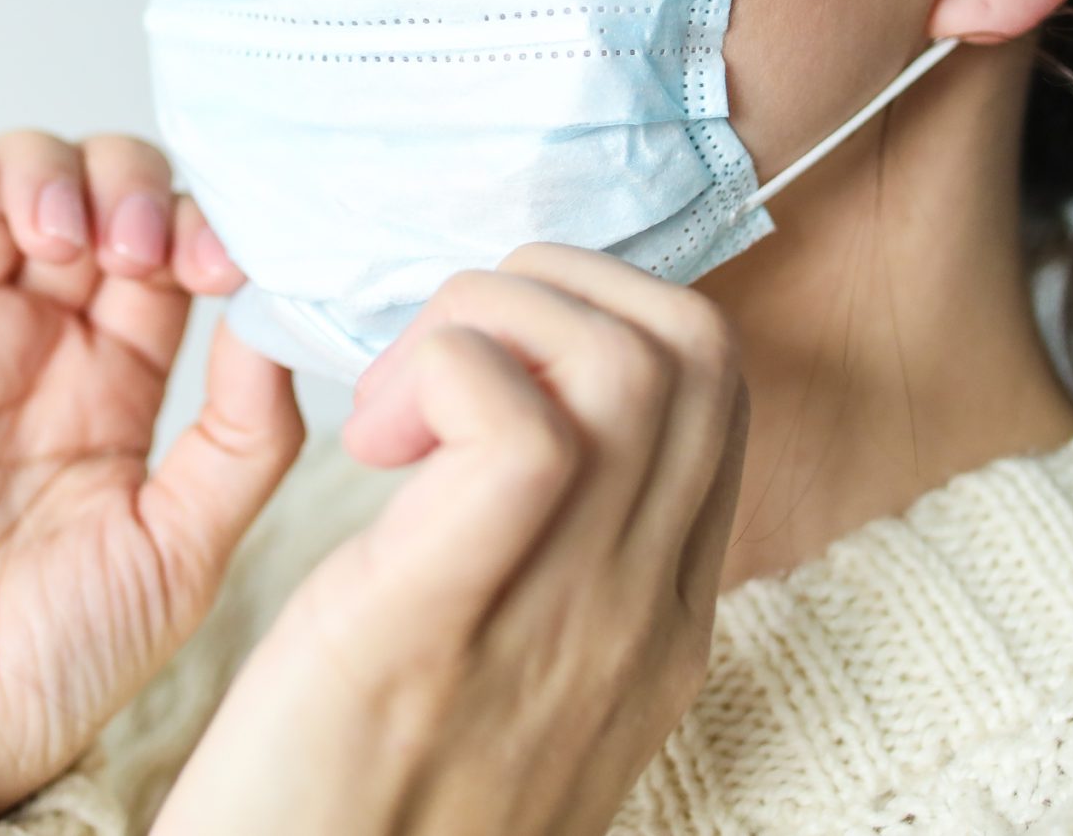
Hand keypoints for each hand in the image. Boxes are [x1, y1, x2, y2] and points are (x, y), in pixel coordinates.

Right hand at [0, 116, 302, 834]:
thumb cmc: (52, 659)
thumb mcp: (185, 552)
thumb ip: (246, 438)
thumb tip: (276, 315)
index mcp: (118, 374)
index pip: (167, 239)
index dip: (194, 222)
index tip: (216, 263)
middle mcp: (30, 335)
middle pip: (84, 182)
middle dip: (118, 184)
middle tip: (127, 247)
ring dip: (27, 165)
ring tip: (53, 234)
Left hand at [149, 244, 748, 835]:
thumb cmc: (358, 811)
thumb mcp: (501, 688)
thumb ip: (544, 576)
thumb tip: (509, 435)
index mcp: (659, 623)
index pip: (714, 395)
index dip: (599, 320)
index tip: (483, 360)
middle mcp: (643, 615)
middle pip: (694, 347)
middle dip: (556, 288)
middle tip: (439, 358)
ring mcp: (567, 621)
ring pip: (631, 359)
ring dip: (495, 318)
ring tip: (401, 398)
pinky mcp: (445, 617)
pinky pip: (520, 425)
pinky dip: (450, 370)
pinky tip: (375, 437)